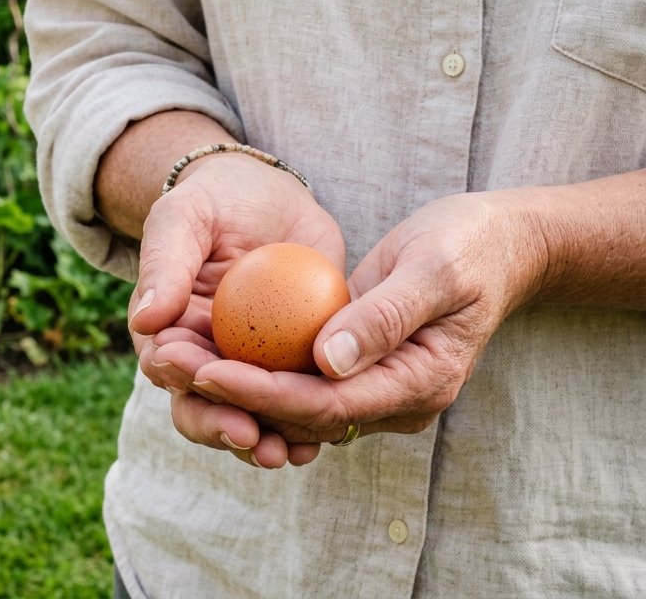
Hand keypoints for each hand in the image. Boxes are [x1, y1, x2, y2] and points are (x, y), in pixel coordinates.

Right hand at [129, 152, 344, 467]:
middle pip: (204, 406)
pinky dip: (307, 422)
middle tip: (250, 436)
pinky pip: (297, 400)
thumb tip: (144, 321)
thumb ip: (164, 265)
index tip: (207, 386)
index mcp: (166, 331)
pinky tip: (325, 435)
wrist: (265, 199)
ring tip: (287, 453)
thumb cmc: (213, 202)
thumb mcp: (182, 219)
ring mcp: (248, 367)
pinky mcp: (293, 364)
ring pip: (250, 415)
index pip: (167, 367)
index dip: (186, 383)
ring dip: (265, 438)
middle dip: (224, 427)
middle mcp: (203, 358)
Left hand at [185, 190, 548, 445]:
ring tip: (171, 358)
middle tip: (169, 364)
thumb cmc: (468, 247)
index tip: (207, 370)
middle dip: (231, 397)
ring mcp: (372, 391)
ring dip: (230, 388)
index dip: (262, 394)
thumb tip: (326, 362)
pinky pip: (293, 382)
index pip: (326, 406)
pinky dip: (249, 369)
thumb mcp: (434, 269)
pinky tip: (201, 346)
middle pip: (298, 417)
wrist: (493, 245)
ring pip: (289, 407)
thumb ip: (383, 317)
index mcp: (418, 386)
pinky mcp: (352, 371)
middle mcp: (392, 403)